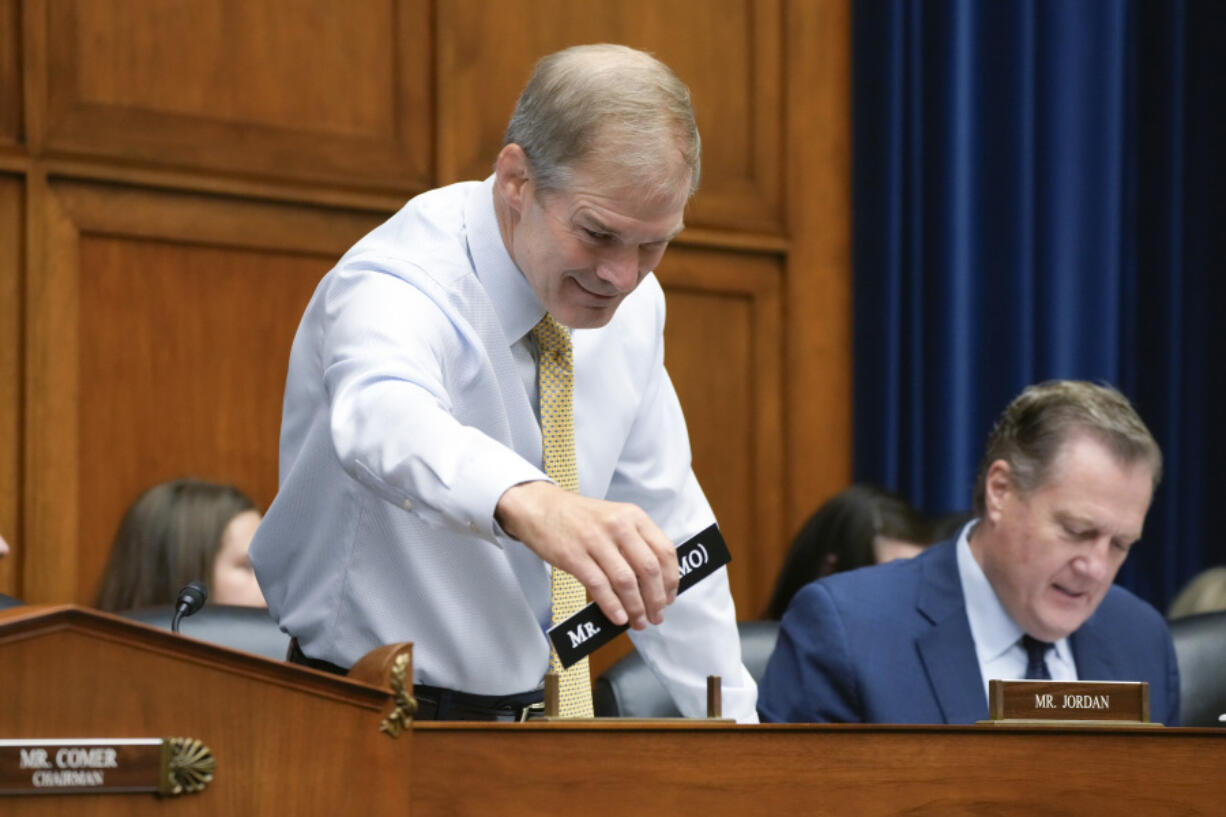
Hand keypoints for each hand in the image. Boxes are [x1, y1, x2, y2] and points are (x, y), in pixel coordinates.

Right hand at [495, 481, 678, 629]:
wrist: (541, 508)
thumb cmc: (580, 518)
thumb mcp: (615, 519)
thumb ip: (636, 543)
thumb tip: (655, 582)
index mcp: (633, 516)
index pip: (664, 551)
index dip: (671, 579)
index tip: (670, 597)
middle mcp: (618, 526)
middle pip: (648, 569)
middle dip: (656, 599)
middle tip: (656, 616)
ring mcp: (595, 540)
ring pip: (625, 581)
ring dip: (636, 607)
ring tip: (638, 622)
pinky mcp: (574, 555)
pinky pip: (599, 586)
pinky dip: (612, 606)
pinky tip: (618, 617)